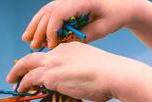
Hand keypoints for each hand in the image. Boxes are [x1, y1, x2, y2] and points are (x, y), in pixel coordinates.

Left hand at [6, 41, 131, 101]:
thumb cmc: (110, 78)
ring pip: (27, 65)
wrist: (114, 75)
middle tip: (13, 74)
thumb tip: (73, 92)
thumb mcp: (92, 73)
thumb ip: (78, 79)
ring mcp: (54, 62)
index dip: (40, 64)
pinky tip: (19, 89)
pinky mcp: (51, 76)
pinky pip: (30, 79)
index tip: (35, 71)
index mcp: (71, 48)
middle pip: (34, 56)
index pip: (49, 55)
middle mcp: (59, 51)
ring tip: (12, 83)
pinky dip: (23, 84)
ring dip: (17, 74)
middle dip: (21, 65)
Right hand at [22, 0, 143, 48]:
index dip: (52, 31)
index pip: (60, 14)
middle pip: (49, 11)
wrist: (124, 2)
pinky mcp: (68, 2)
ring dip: (35, 25)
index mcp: (83, 0)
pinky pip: (51, 10)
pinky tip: (33, 32)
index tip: (50, 47)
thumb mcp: (102, 29)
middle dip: (39, 29)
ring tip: (26, 39)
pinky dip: (41, 21)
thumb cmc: (115, 16)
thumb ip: (84, 36)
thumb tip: (65, 46)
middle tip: (33, 47)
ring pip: (47, 9)